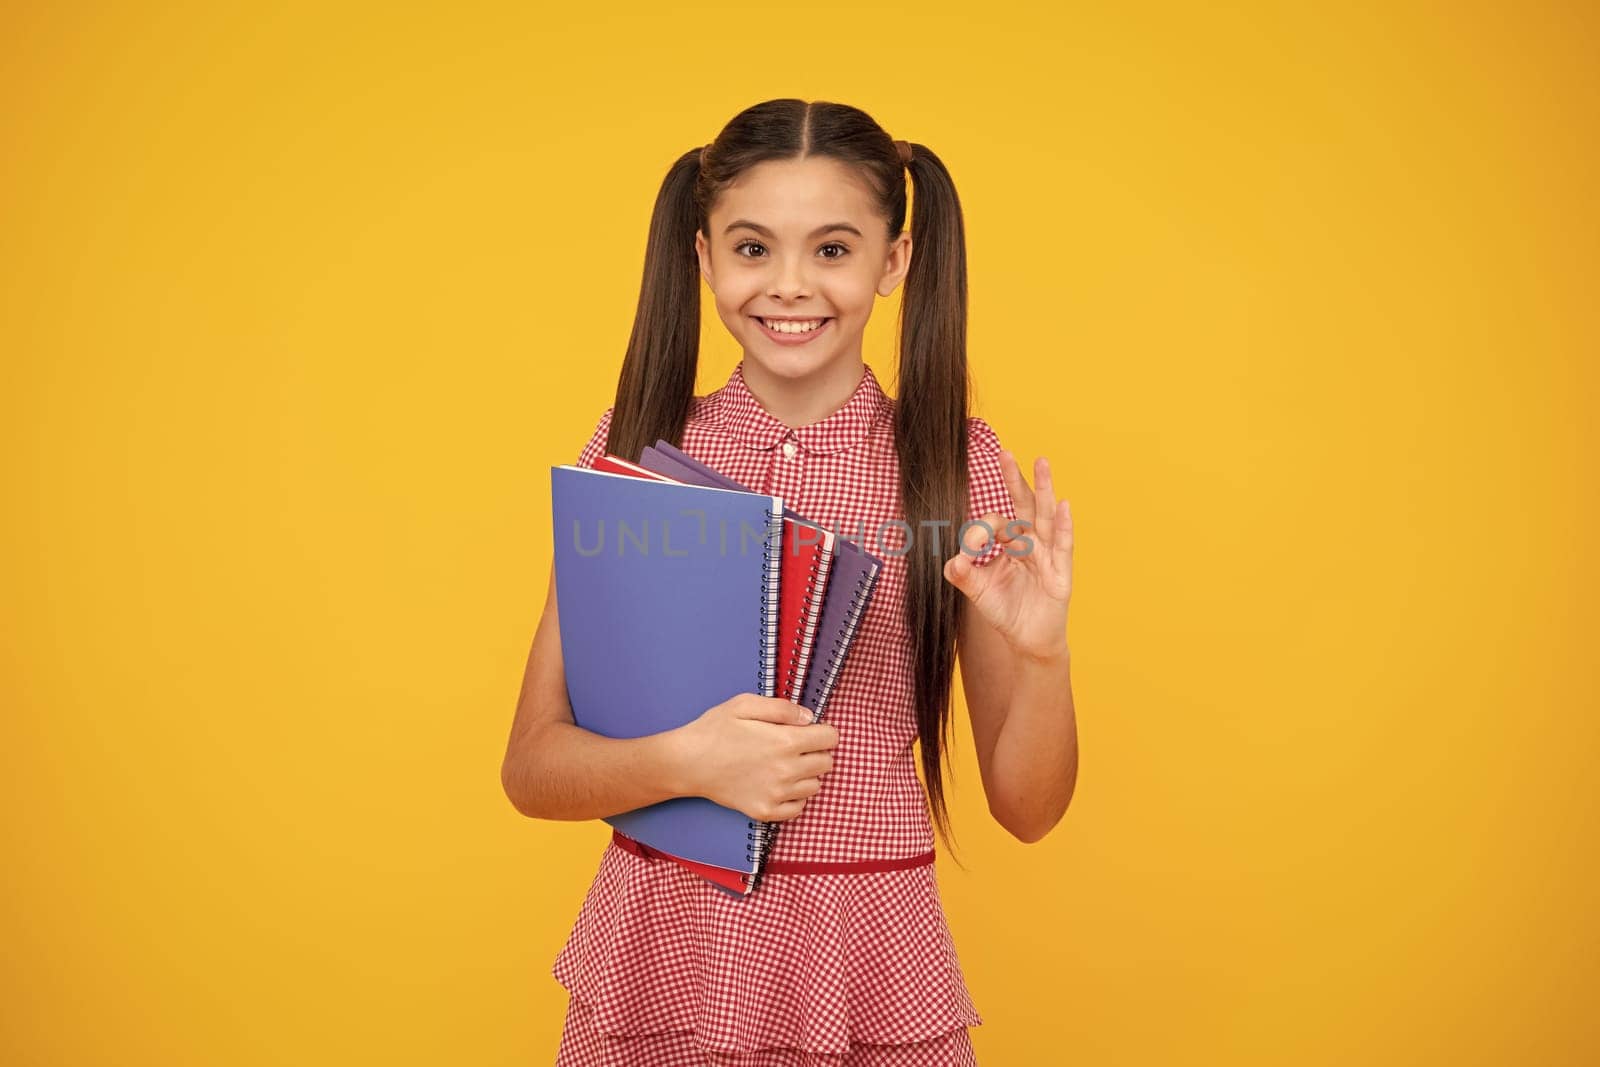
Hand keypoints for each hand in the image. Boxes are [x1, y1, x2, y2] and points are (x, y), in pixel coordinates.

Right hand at [674, 693, 838, 823]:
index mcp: (786, 741)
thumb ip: (782, 708)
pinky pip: (799, 807)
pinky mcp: (766, 812)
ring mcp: (777, 795)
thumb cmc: (714, 730)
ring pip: (815, 786)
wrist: (687, 763)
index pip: (830, 738)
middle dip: (816, 751)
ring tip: (784, 764)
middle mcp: (787, 771)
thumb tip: (808, 717)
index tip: (808, 730)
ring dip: (807, 774)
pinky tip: (778, 784)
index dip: (822, 731)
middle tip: (794, 746)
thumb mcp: (744, 704)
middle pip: (827, 763)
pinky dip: (795, 796)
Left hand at [942, 451, 1073, 662]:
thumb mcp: (978, 591)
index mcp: (1011, 543)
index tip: (970, 548)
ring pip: (1045, 516)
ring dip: (1044, 489)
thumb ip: (963, 573)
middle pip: (1023, 505)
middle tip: (1005, 452)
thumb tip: (953, 558)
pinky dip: (1064, 524)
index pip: (996, 523)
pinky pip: (1063, 545)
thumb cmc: (1006, 610)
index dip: (979, 532)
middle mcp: (1031, 543)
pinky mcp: (1060, 573)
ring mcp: (1048, 555)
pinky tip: (1063, 505)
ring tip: (1042, 462)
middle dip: (1014, 480)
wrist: (1027, 640)